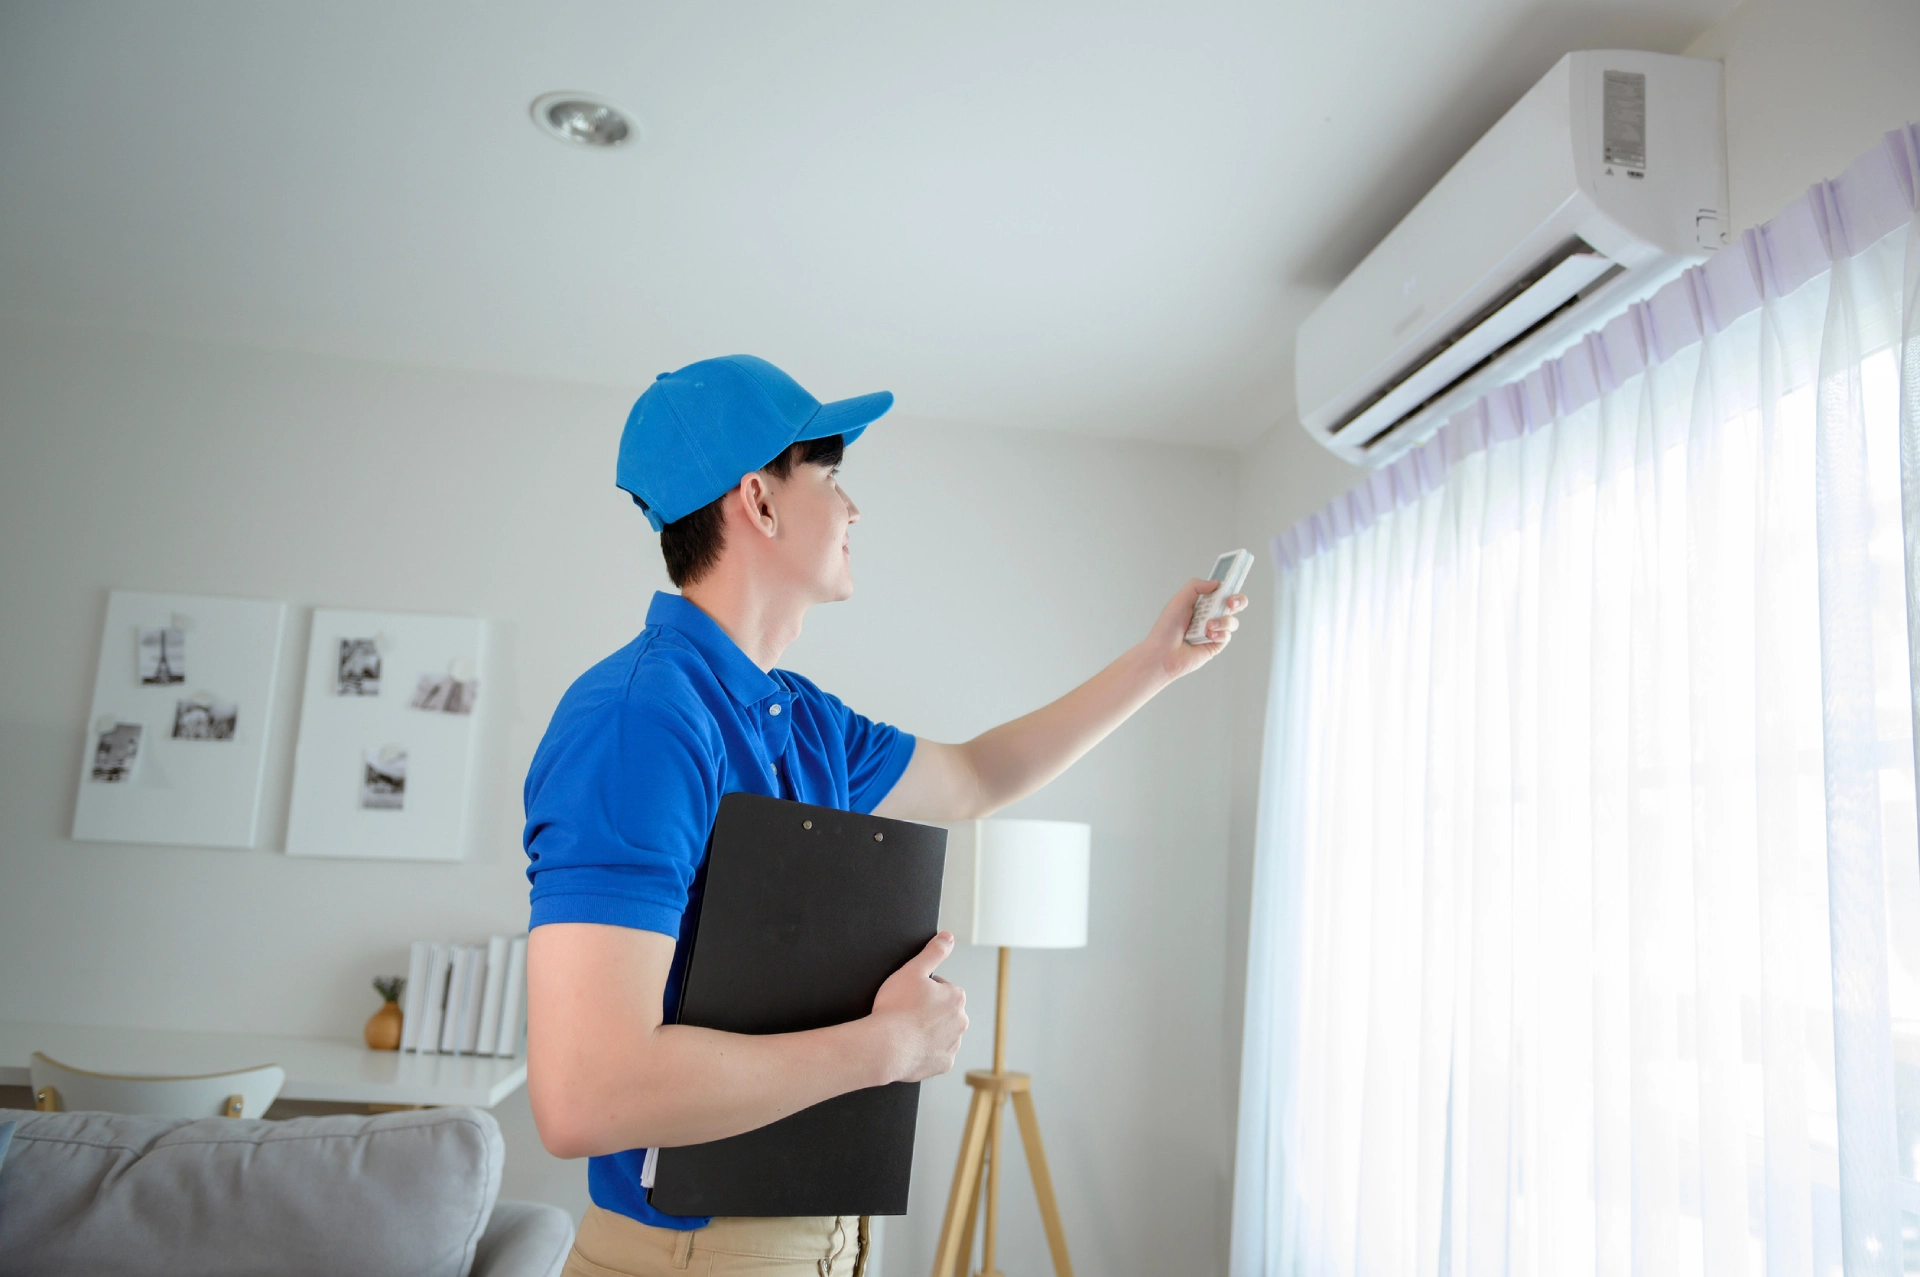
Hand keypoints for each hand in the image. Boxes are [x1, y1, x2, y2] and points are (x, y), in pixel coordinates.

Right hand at [870, 932, 967, 1083]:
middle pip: (941, 1011)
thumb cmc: (895, 1009)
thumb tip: (947, 937)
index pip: (940, 987)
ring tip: (905, 1030)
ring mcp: (953, 1045)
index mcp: (956, 997)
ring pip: (940, 1033)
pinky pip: (935, 1054)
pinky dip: (924, 1051)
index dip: (920, 990)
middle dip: (926, 1011)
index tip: (907, 996)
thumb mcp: (912, 970)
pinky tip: (909, 1046)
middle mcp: (961, 1021)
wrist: (884, 1046)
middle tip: (904, 1013)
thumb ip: (933, 952)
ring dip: (926, 1031)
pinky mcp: (943, 1064)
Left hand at [1142, 579, 1246, 679]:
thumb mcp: (1179, 600)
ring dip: (1223, 621)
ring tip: (1208, 626)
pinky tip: (1208, 636)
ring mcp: (1214, 631)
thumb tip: (1216, 583)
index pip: (1221, 592)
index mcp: (1201, 604)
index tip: (1227, 591)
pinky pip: (1227, 636)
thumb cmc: (1167, 628)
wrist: (1163, 652)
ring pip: (1232, 621)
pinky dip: (1219, 634)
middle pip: (1235, 605)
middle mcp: (1209, 616)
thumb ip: (1196, 586)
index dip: (1229, 590)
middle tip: (1230, 603)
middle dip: (1238, 601)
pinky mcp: (1216, 645)